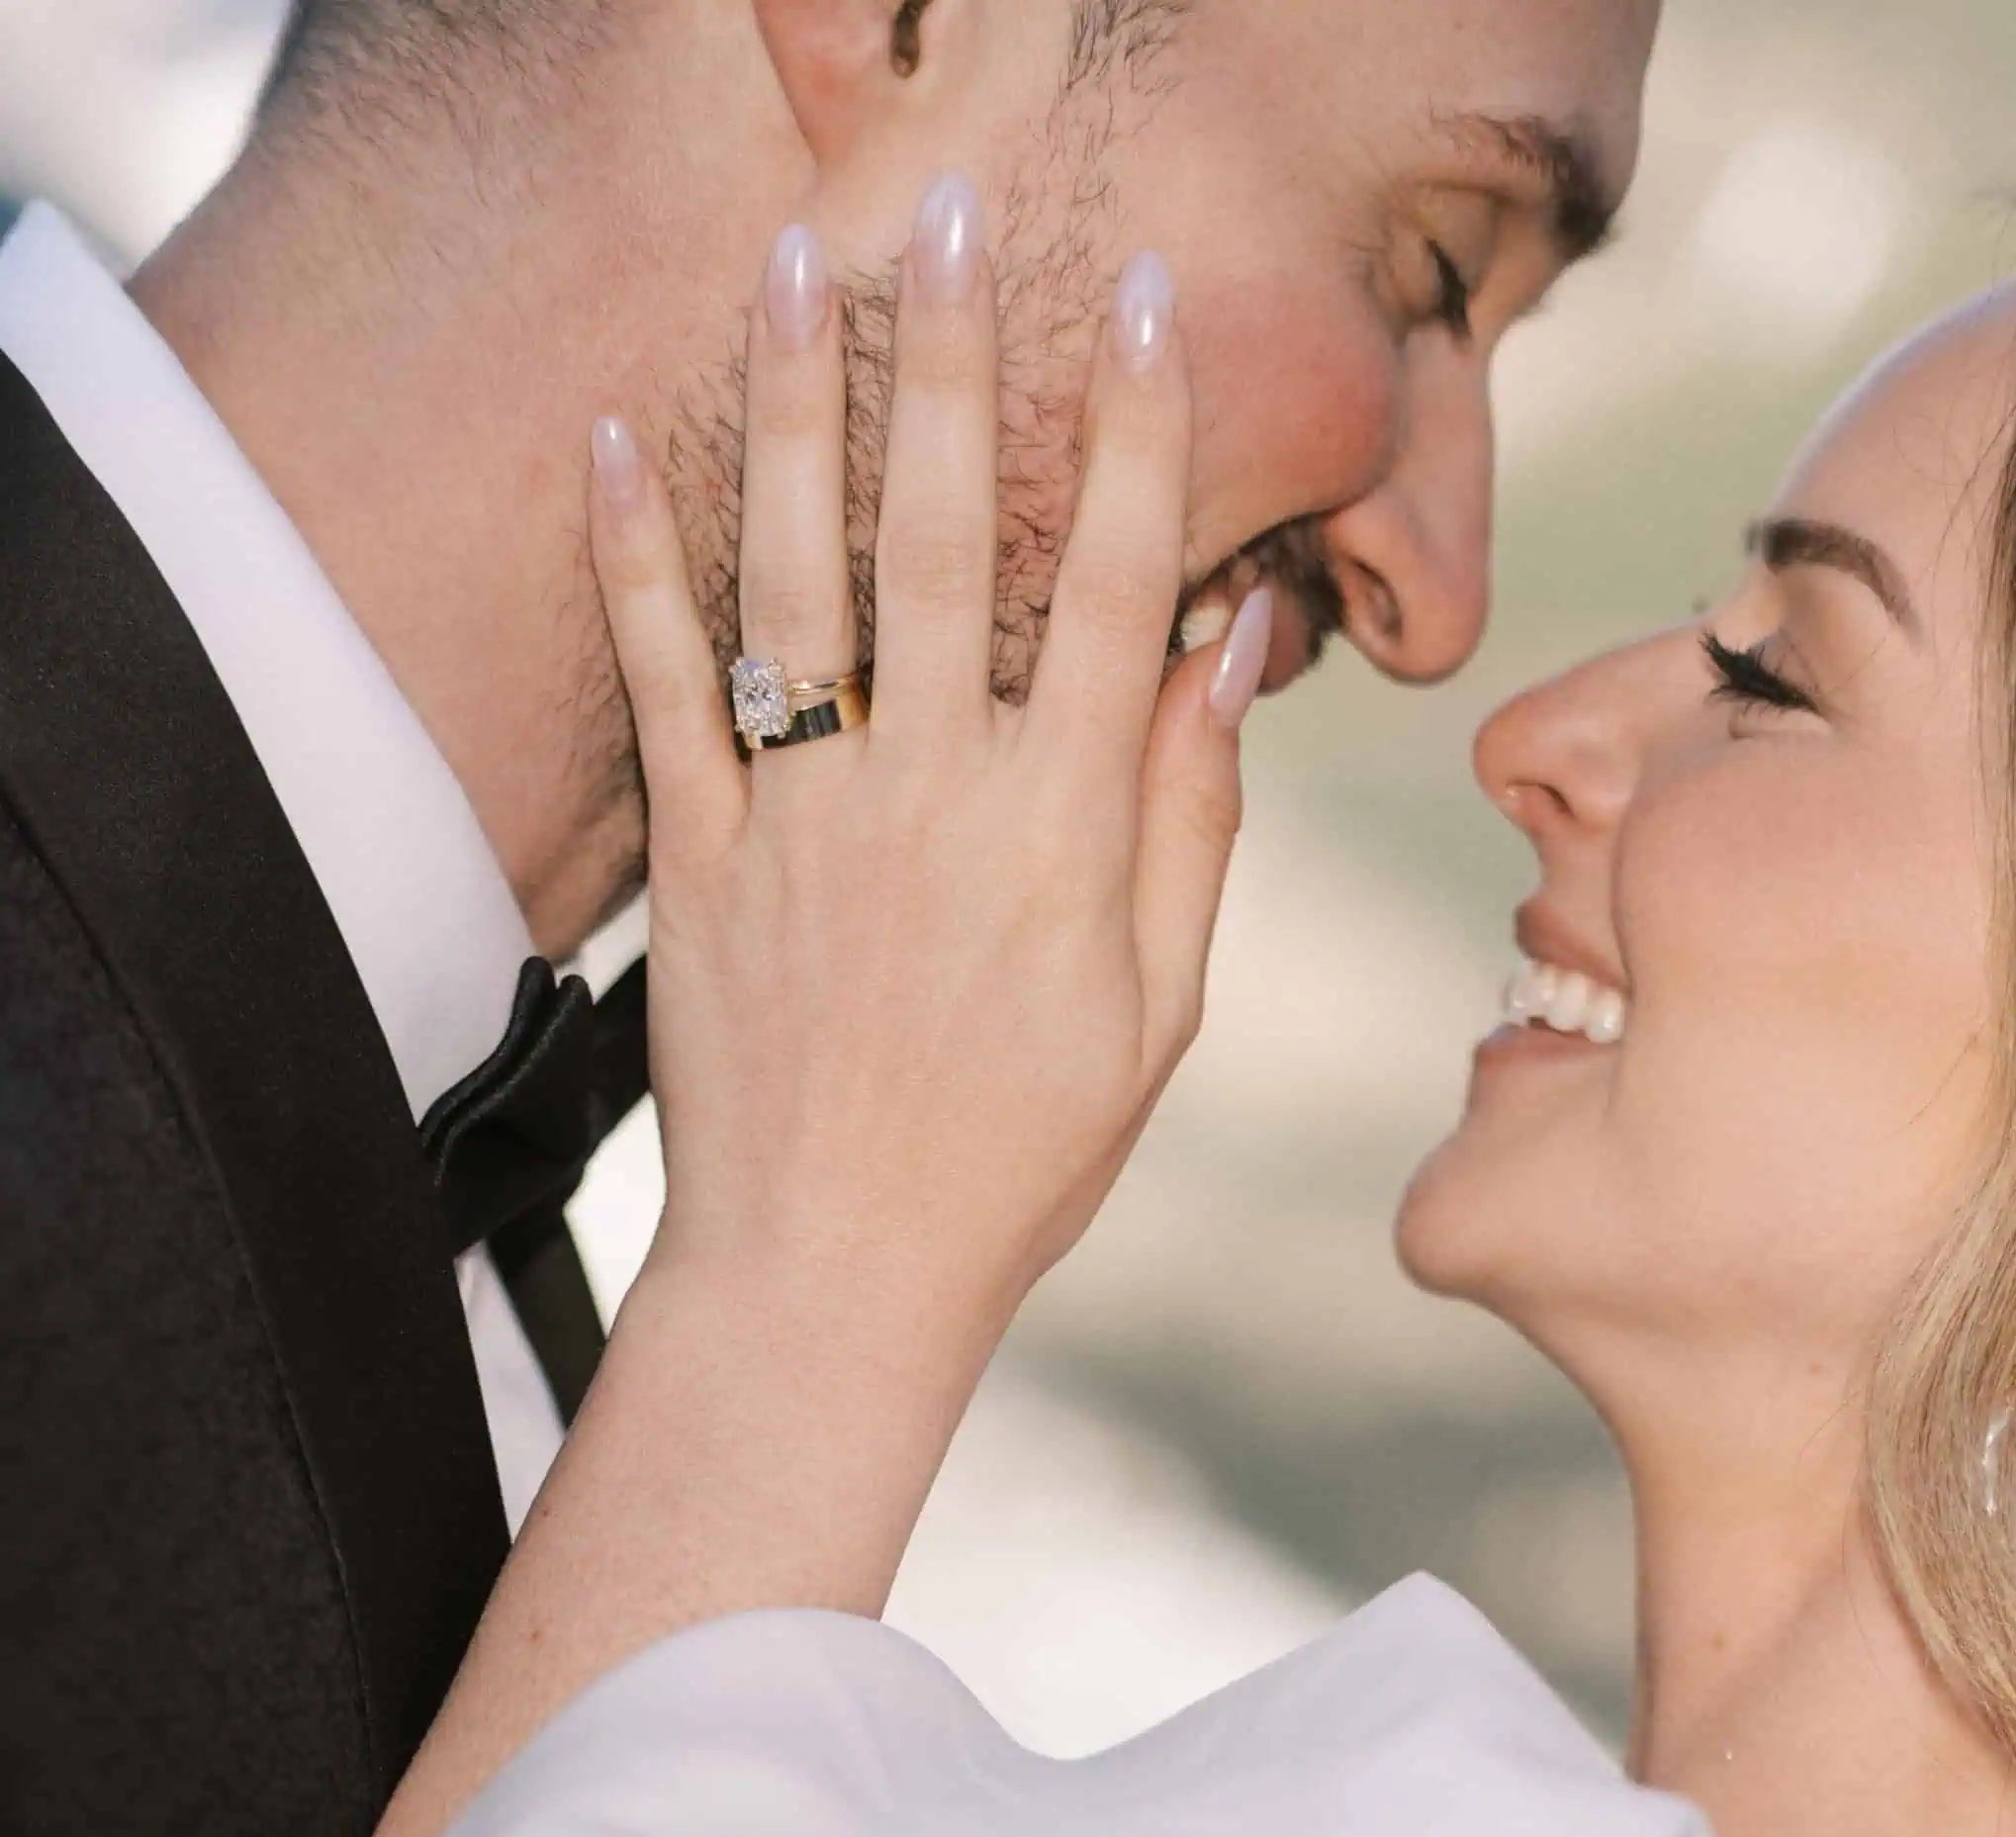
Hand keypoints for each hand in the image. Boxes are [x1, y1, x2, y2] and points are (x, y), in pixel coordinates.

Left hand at [587, 176, 1272, 1354]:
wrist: (836, 1274)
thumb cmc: (1019, 1157)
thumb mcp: (1157, 1012)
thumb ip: (1190, 818)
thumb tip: (1230, 640)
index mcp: (1063, 828)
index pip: (1115, 587)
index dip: (1140, 434)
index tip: (1149, 302)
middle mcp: (932, 796)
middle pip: (948, 537)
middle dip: (955, 360)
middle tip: (952, 213)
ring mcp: (804, 819)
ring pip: (799, 578)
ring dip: (796, 407)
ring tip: (800, 261)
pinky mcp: (699, 860)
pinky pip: (663, 687)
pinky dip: (634, 562)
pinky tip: (614, 441)